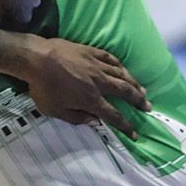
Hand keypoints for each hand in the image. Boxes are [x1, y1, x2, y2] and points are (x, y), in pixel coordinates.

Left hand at [23, 38, 150, 138]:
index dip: (126, 126)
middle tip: (148, 107)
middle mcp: (98, 82)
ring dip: (134, 84)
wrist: (36, 58)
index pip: (113, 115)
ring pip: (122, 74)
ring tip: (143, 91)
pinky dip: (120, 66)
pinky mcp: (92, 52)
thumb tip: (94, 122)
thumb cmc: (42, 87)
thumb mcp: (54, 111)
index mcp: (90, 99)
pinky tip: (124, 70)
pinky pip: (111, 58)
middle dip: (138, 101)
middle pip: (124, 92)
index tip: (135, 133)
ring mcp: (96, 65)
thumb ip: (76, 118)